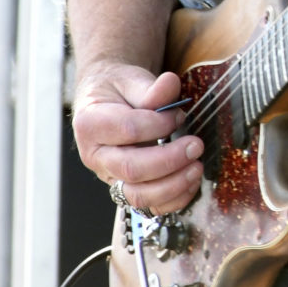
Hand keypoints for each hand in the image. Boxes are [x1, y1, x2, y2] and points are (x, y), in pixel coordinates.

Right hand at [72, 60, 200, 212]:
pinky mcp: (126, 188)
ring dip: (173, 185)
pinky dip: (174, 200)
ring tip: (196, 167)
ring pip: (138, 195)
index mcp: (91, 124)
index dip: (159, 124)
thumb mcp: (131, 80)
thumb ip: (151, 88)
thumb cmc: (118, 91)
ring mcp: (110, 176)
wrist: (108, 102)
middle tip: (195, 145)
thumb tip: (170, 84)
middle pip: (131, 169)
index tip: (178, 114)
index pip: (128, 130)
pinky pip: (149, 206)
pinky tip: (191, 181)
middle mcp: (96, 156)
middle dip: (170, 160)